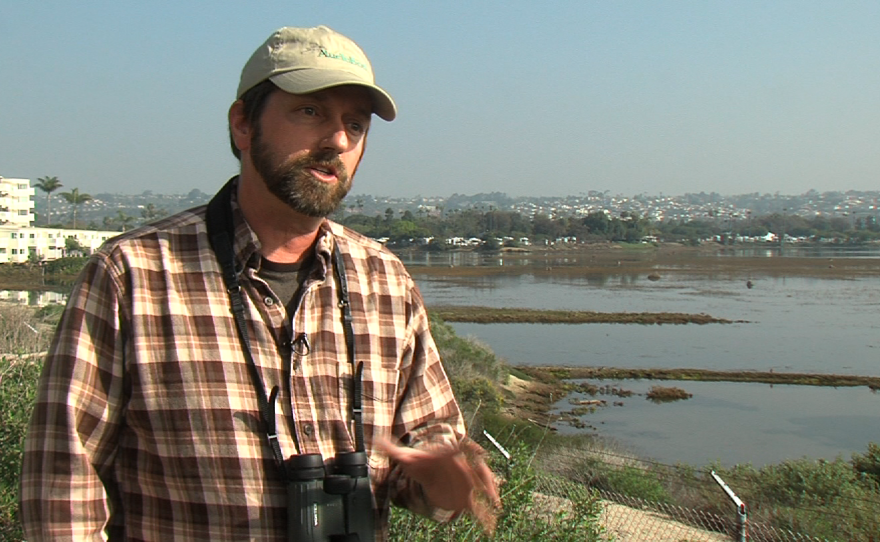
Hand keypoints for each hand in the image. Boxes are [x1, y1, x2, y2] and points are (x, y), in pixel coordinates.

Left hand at [376, 437, 499, 533]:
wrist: (436, 470)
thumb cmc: (423, 464)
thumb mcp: (407, 458)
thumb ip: (393, 450)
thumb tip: (376, 440)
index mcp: (447, 454)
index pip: (453, 449)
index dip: (457, 448)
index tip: (458, 446)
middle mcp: (461, 463)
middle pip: (470, 465)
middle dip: (474, 469)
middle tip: (479, 470)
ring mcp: (468, 476)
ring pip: (482, 479)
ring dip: (488, 487)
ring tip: (493, 499)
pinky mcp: (470, 490)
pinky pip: (483, 496)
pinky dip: (489, 504)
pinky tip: (494, 514)